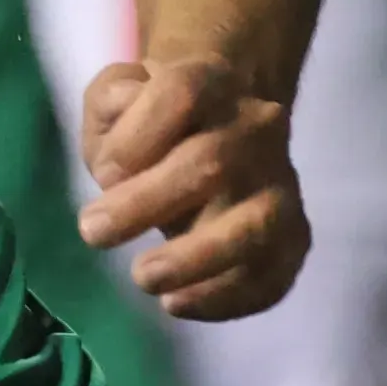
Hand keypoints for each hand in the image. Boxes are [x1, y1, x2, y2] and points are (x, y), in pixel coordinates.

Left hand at [76, 58, 312, 319]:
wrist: (216, 136)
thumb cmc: (149, 124)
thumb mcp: (115, 100)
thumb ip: (109, 107)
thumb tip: (118, 161)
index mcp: (212, 82)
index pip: (182, 94)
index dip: (137, 136)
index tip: (102, 174)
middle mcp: (257, 129)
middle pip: (212, 162)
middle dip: (147, 203)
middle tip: (93, 232)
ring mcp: (281, 185)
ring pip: (257, 223)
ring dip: (197, 258)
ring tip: (143, 278)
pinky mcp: (293, 236)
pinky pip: (274, 274)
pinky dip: (227, 298)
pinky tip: (179, 303)